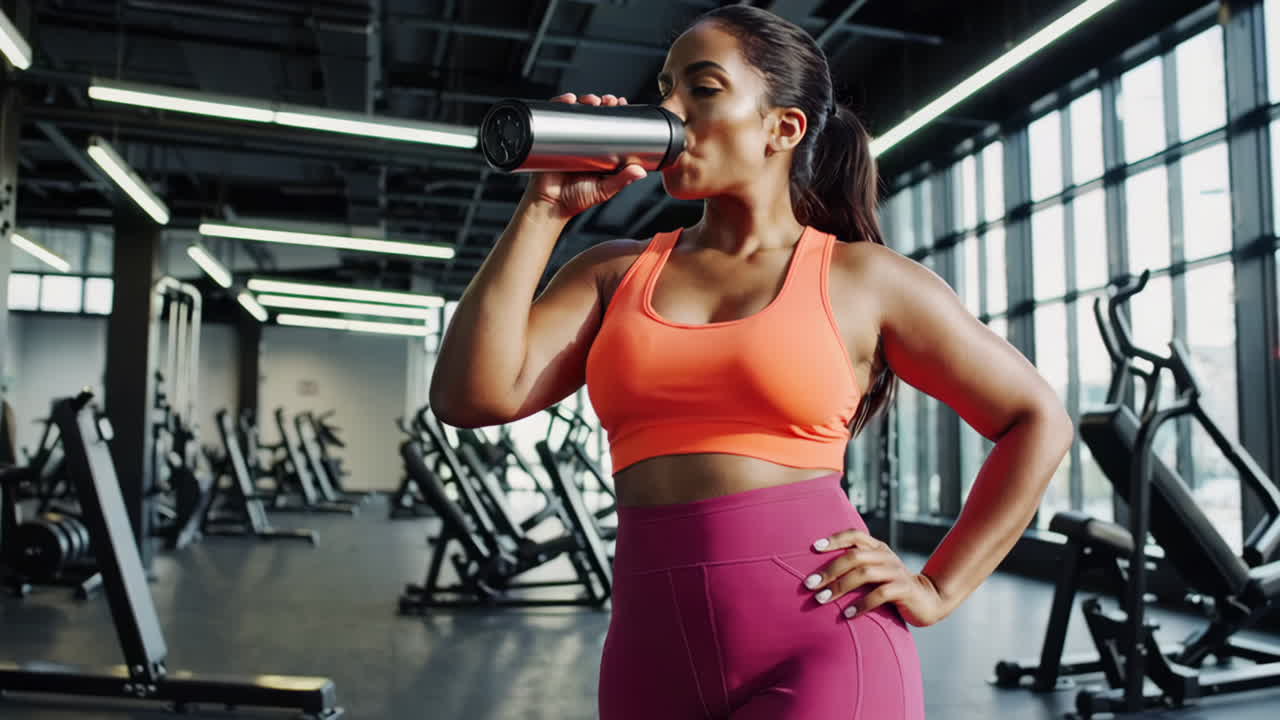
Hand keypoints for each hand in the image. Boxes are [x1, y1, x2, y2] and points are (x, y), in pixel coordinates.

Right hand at [523, 93, 647, 219]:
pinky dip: (560, 104)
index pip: (610, 127)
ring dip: (584, 101)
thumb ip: (621, 181)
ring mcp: (568, 139)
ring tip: (591, 100)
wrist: (549, 206)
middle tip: (607, 101)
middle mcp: (585, 144)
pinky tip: (568, 101)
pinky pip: (555, 117)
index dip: (616, 113)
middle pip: (594, 115)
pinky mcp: (552, 138)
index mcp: (600, 153)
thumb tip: (640, 172)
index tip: (621, 104)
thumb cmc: (575, 200)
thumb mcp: (603, 190)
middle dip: (601, 103)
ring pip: (577, 113)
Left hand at [803, 529, 947, 626]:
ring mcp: (896, 572)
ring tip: (821, 600)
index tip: (814, 547)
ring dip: (840, 587)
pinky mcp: (904, 589)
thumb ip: (856, 567)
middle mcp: (886, 556)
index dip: (834, 539)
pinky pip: (880, 595)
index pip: (854, 535)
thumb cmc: (891, 587)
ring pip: (864, 574)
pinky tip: (847, 614)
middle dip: (829, 570)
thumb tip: (818, 574)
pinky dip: (861, 604)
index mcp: (877, 548)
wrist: (927, 600)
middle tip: (809, 585)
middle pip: (854, 557)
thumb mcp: (875, 572)